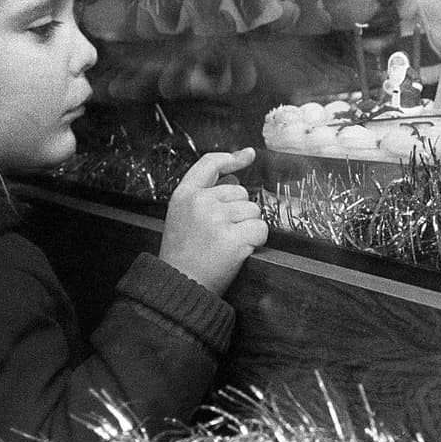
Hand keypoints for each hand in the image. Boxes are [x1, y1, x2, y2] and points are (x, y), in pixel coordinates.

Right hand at [158, 147, 267, 293]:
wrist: (179, 285)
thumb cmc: (183, 255)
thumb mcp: (181, 217)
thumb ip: (204, 195)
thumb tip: (235, 177)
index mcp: (184, 194)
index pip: (210, 164)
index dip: (232, 158)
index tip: (248, 155)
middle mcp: (200, 202)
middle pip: (240, 191)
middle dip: (239, 211)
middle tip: (221, 234)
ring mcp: (217, 219)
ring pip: (253, 210)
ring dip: (248, 227)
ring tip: (227, 244)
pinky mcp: (233, 238)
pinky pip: (261, 229)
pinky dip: (257, 240)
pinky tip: (240, 250)